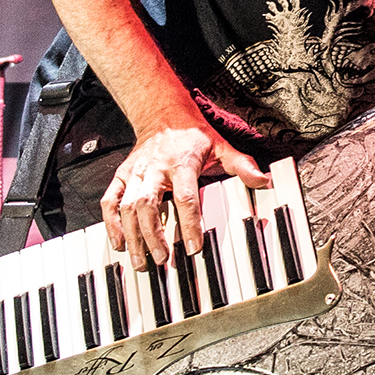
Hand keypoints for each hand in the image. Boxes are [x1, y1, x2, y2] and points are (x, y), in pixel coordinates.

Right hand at [101, 122, 266, 270]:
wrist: (162, 113)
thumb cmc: (193, 135)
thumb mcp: (221, 146)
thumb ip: (242, 165)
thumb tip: (264, 180)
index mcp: (181, 162)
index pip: (185, 197)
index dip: (189, 224)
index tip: (193, 247)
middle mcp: (155, 168)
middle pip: (149, 205)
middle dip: (154, 235)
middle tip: (164, 259)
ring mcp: (136, 173)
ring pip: (127, 207)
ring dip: (133, 236)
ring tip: (142, 260)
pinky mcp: (122, 176)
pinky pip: (110, 201)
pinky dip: (112, 224)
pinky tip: (120, 243)